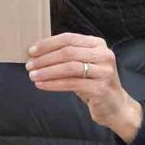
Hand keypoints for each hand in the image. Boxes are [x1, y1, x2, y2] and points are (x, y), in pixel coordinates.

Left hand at [26, 33, 142, 141]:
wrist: (115, 106)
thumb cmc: (94, 83)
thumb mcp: (83, 64)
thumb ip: (67, 55)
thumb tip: (37, 53)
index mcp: (98, 44)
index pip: (69, 38)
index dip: (48, 44)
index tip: (31, 51)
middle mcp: (104, 55)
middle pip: (68, 52)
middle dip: (45, 58)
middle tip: (30, 65)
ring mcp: (104, 71)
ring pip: (69, 67)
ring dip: (47, 71)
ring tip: (33, 75)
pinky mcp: (101, 88)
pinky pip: (72, 84)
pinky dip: (53, 84)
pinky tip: (42, 85)